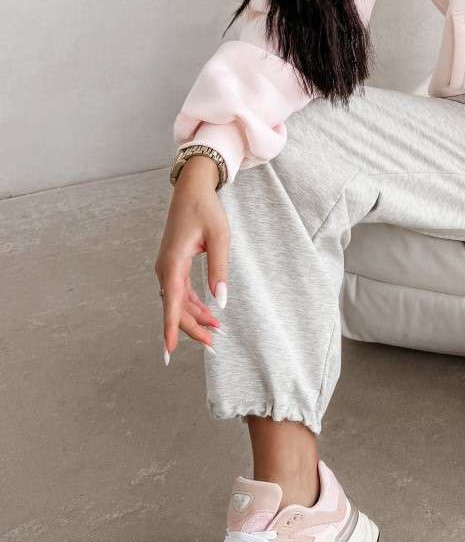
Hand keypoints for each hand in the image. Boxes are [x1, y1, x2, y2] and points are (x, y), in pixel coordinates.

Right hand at [154, 158, 229, 363]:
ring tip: (216, 332)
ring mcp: (168, 268)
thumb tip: (221, 300)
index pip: (171, 302)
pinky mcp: (174, 266)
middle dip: (192, 328)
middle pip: (175, 307)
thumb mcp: (218, 237)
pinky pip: (180, 292)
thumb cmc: (205, 210)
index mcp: (173, 263)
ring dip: (194, 317)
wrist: (191, 190)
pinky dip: (193, 304)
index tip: (168, 351)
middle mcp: (165, 269)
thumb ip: (219, 268)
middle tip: (214, 344)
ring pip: (178, 302)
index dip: (170, 327)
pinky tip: (208, 313)